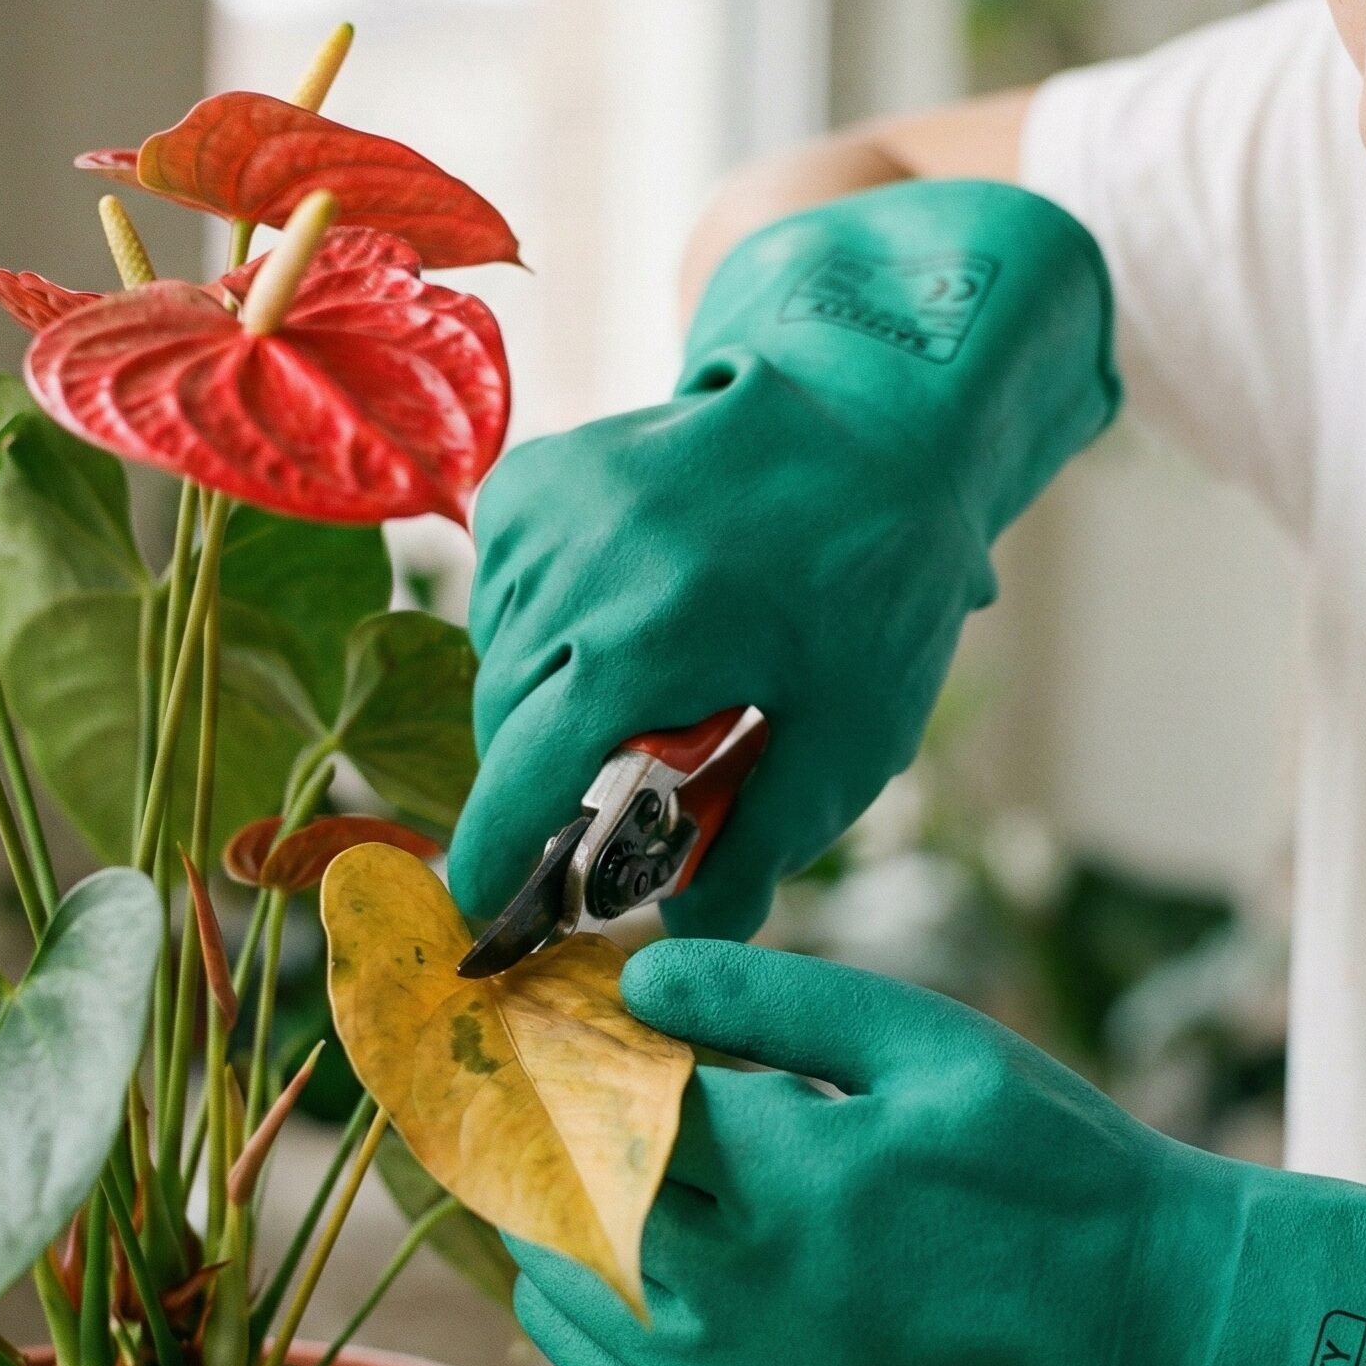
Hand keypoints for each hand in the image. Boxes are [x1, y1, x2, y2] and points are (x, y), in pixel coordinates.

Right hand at [445, 362, 992, 939]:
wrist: (877, 427)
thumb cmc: (877, 590)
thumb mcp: (848, 741)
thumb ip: (759, 849)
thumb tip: (688, 937)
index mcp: (645, 640)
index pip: (517, 779)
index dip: (492, 859)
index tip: (488, 913)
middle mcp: (572, 568)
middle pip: (502, 728)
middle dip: (544, 783)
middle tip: (616, 806)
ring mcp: (544, 511)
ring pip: (494, 663)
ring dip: (544, 707)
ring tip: (641, 701)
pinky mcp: (536, 478)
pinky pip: (501, 598)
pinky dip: (542, 634)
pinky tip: (620, 628)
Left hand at [511, 941, 1365, 1365]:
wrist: (1147, 1338)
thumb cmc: (1052, 1170)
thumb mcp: (929, 1045)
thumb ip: (773, 1000)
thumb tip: (640, 976)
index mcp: (790, 1185)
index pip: (612, 1095)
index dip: (562, 1039)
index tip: (529, 999)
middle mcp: (746, 1307)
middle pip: (572, 1197)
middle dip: (531, 1124)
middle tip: (499, 1071)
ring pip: (574, 1297)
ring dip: (539, 1215)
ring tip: (523, 1151)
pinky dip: (581, 1313)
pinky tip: (581, 1261)